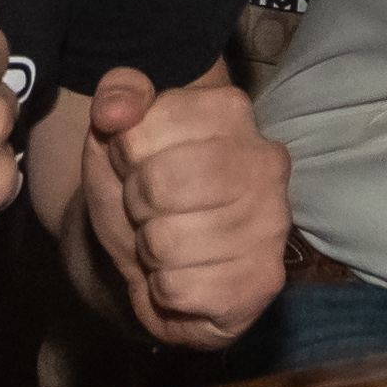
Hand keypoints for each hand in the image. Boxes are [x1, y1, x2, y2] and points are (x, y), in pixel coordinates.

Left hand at [79, 68, 289, 349]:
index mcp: (230, 110)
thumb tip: (114, 112)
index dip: (123, 157)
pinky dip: (162, 291)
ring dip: (148, 250)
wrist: (156, 256)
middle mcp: (265, 162)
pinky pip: (178, 290)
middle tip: (149, 210)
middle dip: (135, 205)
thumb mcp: (117, 130)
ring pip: (165, 243)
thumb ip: (117, 95)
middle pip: (158, 187)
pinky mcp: (263, 283)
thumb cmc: (142, 186)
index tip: (136, 165)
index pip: (141, 135)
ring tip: (166, 242)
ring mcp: (272, 225)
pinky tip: (182, 275)